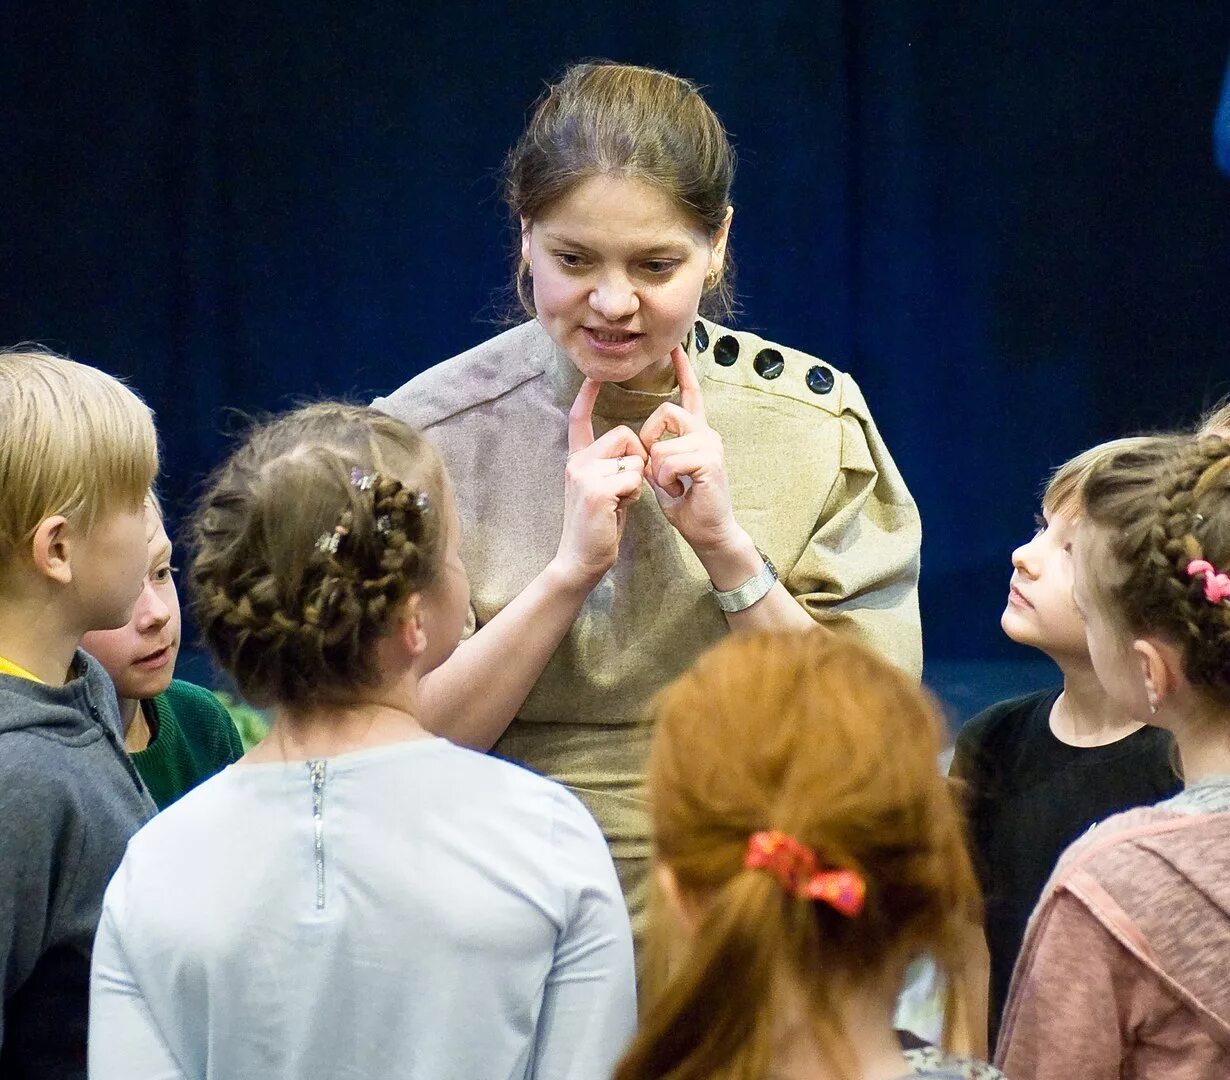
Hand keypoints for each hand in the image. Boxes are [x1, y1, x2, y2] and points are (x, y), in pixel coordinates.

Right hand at [553, 377, 647, 587]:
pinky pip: (634, 476)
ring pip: (632, 456)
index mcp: (577, 460)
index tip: (593, 376)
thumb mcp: (602, 491)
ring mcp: (584, 473)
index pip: (579, 419)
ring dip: (636, 480)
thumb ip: (611, 468)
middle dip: (635, 458)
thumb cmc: (597, 529)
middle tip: (624, 488)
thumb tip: (634, 453)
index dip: (587, 396)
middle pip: (623, 434)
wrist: (580, 561)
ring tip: (620, 501)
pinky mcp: (597, 489)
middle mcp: (576, 461)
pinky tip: (619, 508)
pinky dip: (634, 493)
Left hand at [639, 346, 740, 553]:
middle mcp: (707, 433)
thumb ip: (657, 452)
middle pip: (665, 411)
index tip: (675, 346)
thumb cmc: (688, 506)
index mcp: (697, 433)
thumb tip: (643, 445)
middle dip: (649, 440)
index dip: (683, 370)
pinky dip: (666, 480)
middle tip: (659, 469)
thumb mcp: (664, 474)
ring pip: (662, 443)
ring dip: (658, 470)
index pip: (690, 394)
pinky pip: (667, 460)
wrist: (709, 532)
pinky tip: (680, 491)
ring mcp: (711, 444)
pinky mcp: (709, 460)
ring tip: (673, 485)